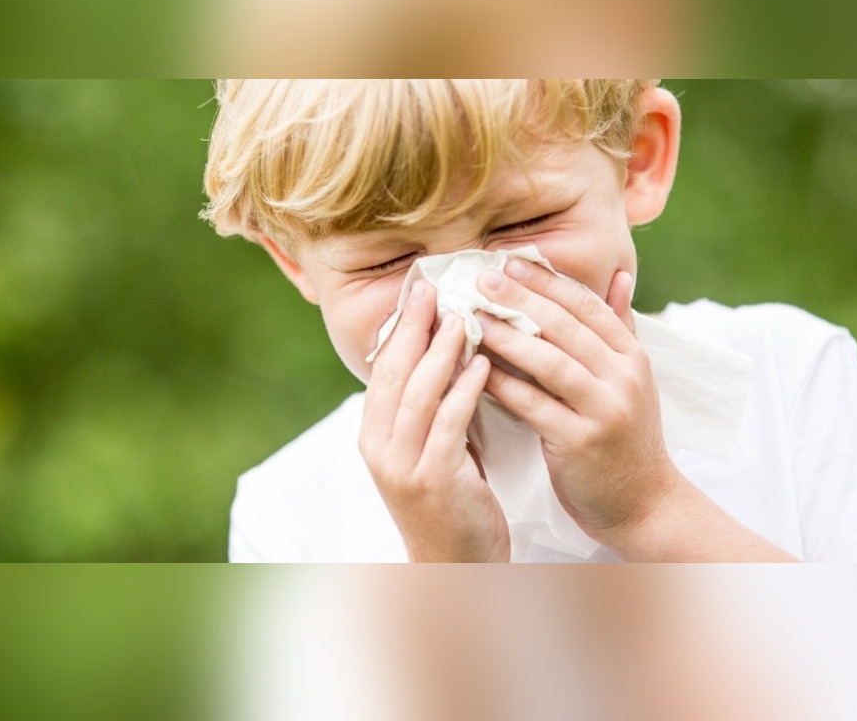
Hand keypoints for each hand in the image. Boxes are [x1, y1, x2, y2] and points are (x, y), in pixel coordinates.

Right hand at [360, 281, 509, 561]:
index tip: (420, 288)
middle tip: (434, 287)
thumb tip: (447, 353)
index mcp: (374, 435)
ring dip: (440, 352)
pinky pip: (448, 425)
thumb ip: (432, 408)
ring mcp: (401, 466)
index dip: (400, 326)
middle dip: (414, 326)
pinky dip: (463, 391)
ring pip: (417, 394)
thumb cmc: (452, 504)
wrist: (453, 569)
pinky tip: (483, 365)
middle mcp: (379, 447)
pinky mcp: (432, 481)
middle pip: (393, 372)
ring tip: (465, 317)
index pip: (382, 368)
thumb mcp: (432, 450)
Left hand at [475, 262, 680, 549]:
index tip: (510, 260)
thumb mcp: (632, 379)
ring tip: (471, 318)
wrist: (644, 503)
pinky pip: (534, 405)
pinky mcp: (581, 442)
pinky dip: (503, 385)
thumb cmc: (625, 436)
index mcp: (632, 355)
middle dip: (521, 298)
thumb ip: (620, 326)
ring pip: (549, 362)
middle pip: (566, 326)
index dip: (547, 280)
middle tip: (482, 279)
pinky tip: (475, 370)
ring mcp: (604, 410)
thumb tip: (618, 276)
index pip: (587, 305)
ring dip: (507, 337)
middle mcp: (623, 377)